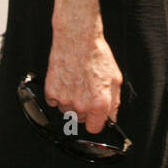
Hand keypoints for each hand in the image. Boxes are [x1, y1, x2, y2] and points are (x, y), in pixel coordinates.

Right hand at [46, 0, 122, 132]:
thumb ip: (114, 102)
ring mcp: (65, 99)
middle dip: (84, 110)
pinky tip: (66, 80)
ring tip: (76, 84)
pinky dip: (58, 95)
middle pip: (80, 120)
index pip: (95, 128)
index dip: (96, 122)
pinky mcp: (51, 91)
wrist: (77, 39)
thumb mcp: (115, 78)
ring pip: (67, 112)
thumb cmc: (96, 55)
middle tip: (86, 92)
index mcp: (99, 103)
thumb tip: (111, 117)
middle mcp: (82, 104)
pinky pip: (53, 102)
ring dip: (71, 103)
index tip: (96, 116)